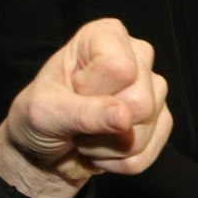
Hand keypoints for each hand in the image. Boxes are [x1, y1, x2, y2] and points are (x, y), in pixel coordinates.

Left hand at [0, 18, 170, 197]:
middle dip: (101, 125)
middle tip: (79, 119)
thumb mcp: (45, 111)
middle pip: (141, 101)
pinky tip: (104, 148)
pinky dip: (118, 162)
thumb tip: (125, 116)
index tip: (71, 93)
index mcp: (106, 36)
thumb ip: (83, 112)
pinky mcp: (160, 121)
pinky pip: (147, 153)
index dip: (91, 92)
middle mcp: (137, 56)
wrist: (42, 154)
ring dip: (107, 146)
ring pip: (145, 130)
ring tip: (88, 133)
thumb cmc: (38, 118)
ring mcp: (153, 89)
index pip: (119, 68)